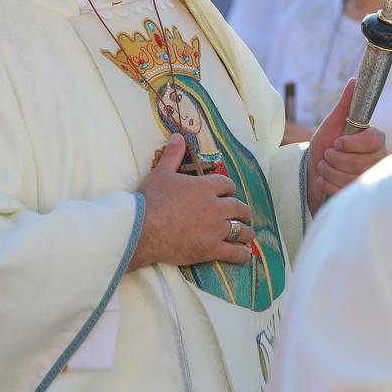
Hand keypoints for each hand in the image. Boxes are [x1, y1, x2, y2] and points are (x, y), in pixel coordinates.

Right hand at [129, 134, 254, 269]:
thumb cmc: (152, 199)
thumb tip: (178, 136)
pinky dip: (241, 255)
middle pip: (238, 207)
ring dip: (246, 232)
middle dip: (242, 211)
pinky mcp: (211, 249)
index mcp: (205, 187)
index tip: (228, 193)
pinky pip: (234, 253)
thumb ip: (173, 154)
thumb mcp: (161, 172)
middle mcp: (215, 207)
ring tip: (247, 234)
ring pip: (240, 230)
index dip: (229, 189)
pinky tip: (244, 256)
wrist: (144, 228)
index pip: (227, 185)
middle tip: (242, 215)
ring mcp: (215, 229)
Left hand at [305, 78, 386, 213]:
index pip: (373, 141)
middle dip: (334, 159)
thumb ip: (346, 104)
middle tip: (327, 155)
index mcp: (376, 139)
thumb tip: (355, 80)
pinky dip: (327, 185)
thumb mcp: (332, 123)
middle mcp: (378, 159)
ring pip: (351, 179)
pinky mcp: (360, 195)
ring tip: (324, 166)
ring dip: (329, 172)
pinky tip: (325, 180)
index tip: (337, 142)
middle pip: (360, 163)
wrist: (311, 171)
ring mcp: (370, 179)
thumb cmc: (325, 145)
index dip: (351, 144)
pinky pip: (344, 192)